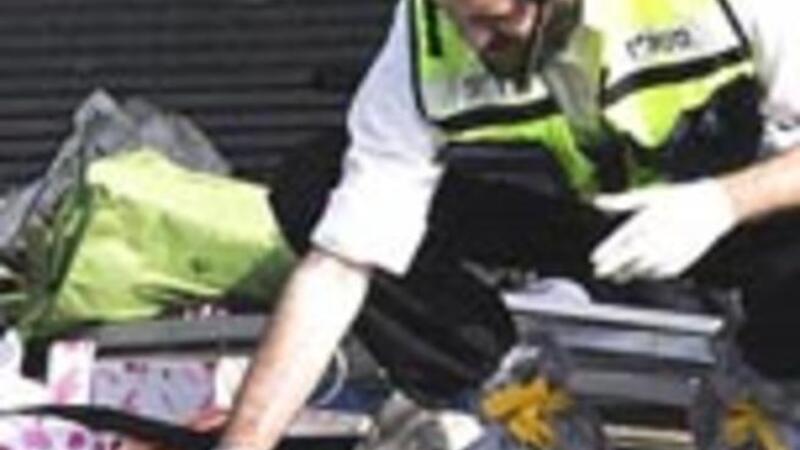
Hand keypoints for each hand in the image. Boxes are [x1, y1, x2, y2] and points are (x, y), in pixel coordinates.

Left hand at [590, 179, 736, 281]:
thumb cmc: (678, 199)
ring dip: (629, 273)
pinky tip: (643, 271)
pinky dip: (649, 273)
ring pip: (642, 270)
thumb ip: (620, 201)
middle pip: (627, 260)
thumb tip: (597, 201)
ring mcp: (669, 252)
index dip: (606, 252)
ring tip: (619, 275)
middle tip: (600, 273)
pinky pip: (659, 273)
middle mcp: (656, 239)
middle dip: (612, 268)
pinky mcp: (681, 261)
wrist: (714, 206)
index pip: (620, 242)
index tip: (594, 260)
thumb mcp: (648, 195)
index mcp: (646, 222)